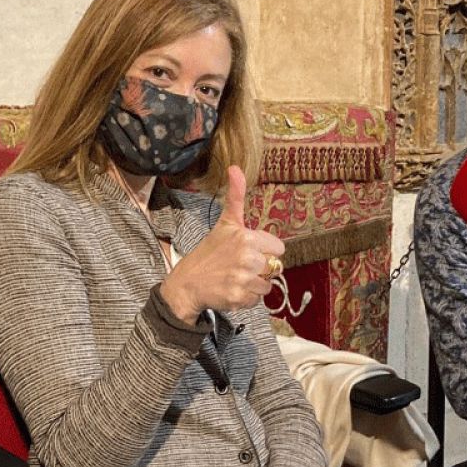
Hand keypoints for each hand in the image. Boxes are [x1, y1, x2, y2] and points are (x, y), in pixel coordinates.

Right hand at [159, 165, 284, 322]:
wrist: (187, 283)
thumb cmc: (209, 253)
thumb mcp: (224, 223)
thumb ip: (236, 197)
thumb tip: (235, 167)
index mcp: (247, 237)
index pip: (278, 248)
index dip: (265, 251)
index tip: (248, 251)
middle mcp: (248, 258)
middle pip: (275, 267)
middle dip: (261, 268)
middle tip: (239, 266)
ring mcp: (243, 279)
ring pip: (267, 284)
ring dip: (254, 284)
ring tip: (235, 278)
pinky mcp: (240, 297)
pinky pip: (257, 299)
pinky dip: (246, 298)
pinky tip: (232, 290)